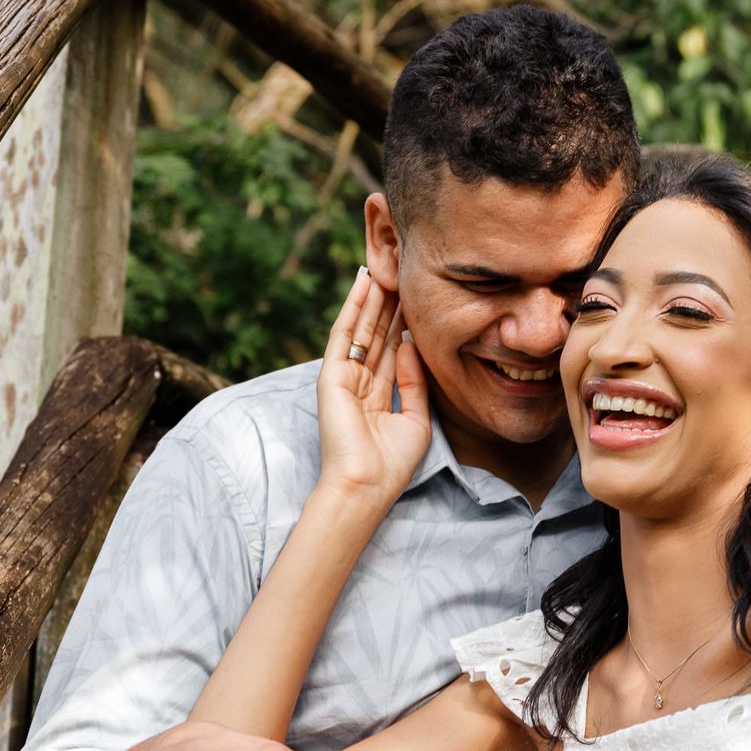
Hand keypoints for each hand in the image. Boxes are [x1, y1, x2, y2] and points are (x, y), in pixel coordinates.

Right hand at [315, 268, 429, 504]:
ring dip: (374, 296)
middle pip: (378, 334)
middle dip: (391, 303)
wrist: (366, 486)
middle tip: (404, 269)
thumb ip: (414, 381)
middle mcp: (360, 383)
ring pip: (362, 327)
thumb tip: (409, 342)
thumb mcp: (417, 419)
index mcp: (378, 396)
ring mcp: (344, 377)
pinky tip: (363, 281)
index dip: (404, 322)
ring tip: (386, 264)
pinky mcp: (332, 375)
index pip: (392, 350)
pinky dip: (353, 306)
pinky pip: (344, 333)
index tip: (418, 295)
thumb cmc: (391, 464)